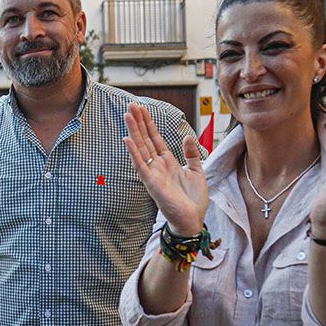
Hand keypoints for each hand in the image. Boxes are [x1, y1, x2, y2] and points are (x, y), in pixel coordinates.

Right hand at [123, 103, 208, 234]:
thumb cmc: (194, 199)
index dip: (149, 123)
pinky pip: (140, 166)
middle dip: (139, 122)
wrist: (193, 219)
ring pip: (141, 149)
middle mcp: (158, 166)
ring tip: (127, 116)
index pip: (155, 138)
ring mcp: (153, 174)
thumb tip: (187, 137)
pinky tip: (127, 140)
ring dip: (134, 132)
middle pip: (145, 139)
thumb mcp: (197, 171)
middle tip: (130, 105)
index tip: (142, 109)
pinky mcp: (152, 184)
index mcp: (168, 162)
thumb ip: (192, 154)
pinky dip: (134, 153)